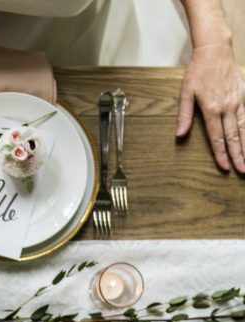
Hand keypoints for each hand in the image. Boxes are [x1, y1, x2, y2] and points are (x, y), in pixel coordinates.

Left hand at [176, 41, 244, 172]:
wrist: (216, 52)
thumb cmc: (197, 72)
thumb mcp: (185, 92)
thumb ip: (184, 115)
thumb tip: (179, 135)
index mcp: (211, 109)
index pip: (217, 137)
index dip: (220, 153)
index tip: (224, 167)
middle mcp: (228, 107)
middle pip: (234, 136)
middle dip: (238, 155)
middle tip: (242, 171)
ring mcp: (239, 101)